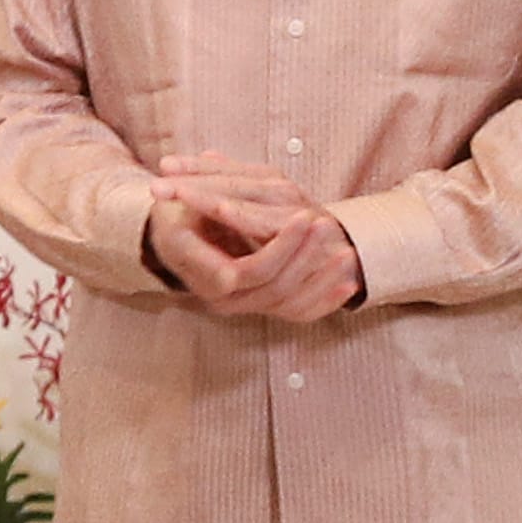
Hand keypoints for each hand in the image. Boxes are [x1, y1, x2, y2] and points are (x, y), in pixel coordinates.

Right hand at [155, 154, 357, 320]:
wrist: (173, 237)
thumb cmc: (177, 214)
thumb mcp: (178, 209)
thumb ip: (201, 209)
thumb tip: (225, 232)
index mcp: (200, 273)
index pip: (250, 271)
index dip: (281, 247)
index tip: (305, 216)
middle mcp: (220, 298)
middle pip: (274, 286)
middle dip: (305, 255)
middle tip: (326, 223)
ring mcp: (241, 304)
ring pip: (289, 302)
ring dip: (322, 279)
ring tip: (347, 253)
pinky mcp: (260, 305)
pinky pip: (297, 314)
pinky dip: (324, 302)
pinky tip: (348, 286)